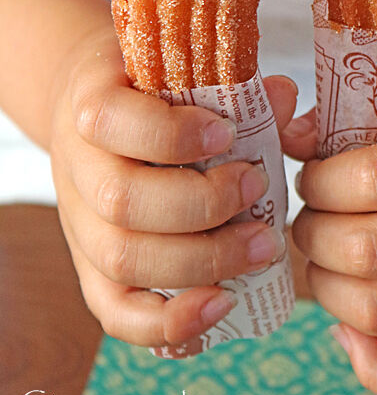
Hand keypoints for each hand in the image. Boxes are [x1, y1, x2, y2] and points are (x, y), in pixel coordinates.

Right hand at [50, 24, 296, 349]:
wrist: (101, 120)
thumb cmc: (152, 95)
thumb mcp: (179, 71)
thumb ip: (231, 84)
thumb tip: (282, 96)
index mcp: (89, 102)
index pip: (108, 120)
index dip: (169, 135)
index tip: (227, 134)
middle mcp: (76, 167)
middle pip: (122, 202)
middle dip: (203, 205)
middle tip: (259, 189)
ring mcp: (79, 226)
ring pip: (122, 261)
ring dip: (202, 262)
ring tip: (263, 246)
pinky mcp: (92, 271)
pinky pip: (116, 313)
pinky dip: (168, 322)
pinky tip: (223, 305)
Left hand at [283, 61, 376, 394]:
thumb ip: (363, 105)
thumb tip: (295, 140)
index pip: (375, 182)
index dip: (321, 182)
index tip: (311, 175)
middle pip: (369, 251)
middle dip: (313, 233)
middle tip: (310, 216)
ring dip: (325, 288)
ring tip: (322, 257)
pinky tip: (351, 332)